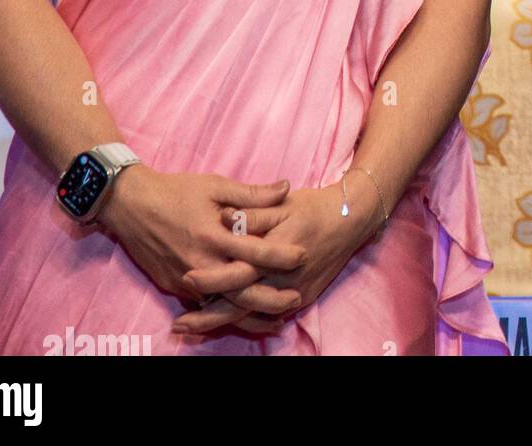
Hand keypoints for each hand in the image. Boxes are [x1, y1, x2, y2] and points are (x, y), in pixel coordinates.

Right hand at [96, 165, 306, 334]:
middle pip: (241, 291)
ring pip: (223, 305)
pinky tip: (244, 313)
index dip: (280, 255)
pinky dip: (225, 310)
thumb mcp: (215, 185)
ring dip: (250, 314)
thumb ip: (252, 193)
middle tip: (296, 298)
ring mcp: (185, 278)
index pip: (254, 252)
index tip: (303, 255)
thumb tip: (286, 188)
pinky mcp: (173, 286)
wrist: (130, 205)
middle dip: (270, 300)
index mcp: (212, 235)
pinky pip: (205, 303)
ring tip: (277, 318)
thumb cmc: (176, 190)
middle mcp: (200, 262)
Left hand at [169, 180, 382, 336]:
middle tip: (179, 324)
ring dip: (221, 322)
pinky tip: (222, 323)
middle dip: (209, 314)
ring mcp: (295, 292)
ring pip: (252, 314)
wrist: (352, 219)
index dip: (214, 275)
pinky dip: (244, 321)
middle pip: (242, 301)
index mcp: (280, 247)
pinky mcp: (301, 299)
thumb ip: (254, 210)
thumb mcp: (284, 203)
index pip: (242, 268)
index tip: (186, 276)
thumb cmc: (314, 206)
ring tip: (190, 327)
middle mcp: (287, 275)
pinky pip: (267, 315)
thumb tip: (226, 216)